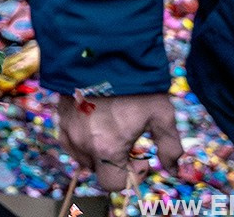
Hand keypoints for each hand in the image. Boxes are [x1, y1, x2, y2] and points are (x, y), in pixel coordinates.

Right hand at [57, 92, 182, 192]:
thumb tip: (174, 169)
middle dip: (113, 163)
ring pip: (80, 156)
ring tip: (110, 132)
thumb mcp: (160, 114)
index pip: (113, 183)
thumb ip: (169, 146)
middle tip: (127, 142)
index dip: (131, 175)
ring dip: (95, 153)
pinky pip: (67, 139)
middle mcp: (83, 143)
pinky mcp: (59, 114)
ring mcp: (67, 129)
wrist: (101, 49)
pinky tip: (93, 124)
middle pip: (96, 170)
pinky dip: (80, 140)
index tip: (140, 157)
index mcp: (107, 148)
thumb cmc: (135, 84)